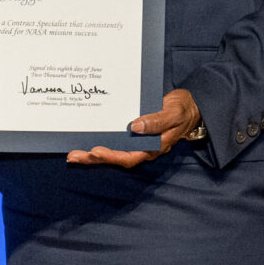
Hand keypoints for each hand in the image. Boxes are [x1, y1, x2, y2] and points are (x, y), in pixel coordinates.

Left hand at [68, 88, 202, 169]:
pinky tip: (85, 138)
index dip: (112, 156)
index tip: (96, 151)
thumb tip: (135, 126)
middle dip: (94, 158)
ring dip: (92, 153)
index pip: (129, 156)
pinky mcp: (132, 131)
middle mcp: (142, 147)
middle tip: (73, 156)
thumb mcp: (173, 113)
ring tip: (73, 153)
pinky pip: (114, 138)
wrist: (190, 106)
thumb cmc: (183, 110)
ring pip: (112, 149)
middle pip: (115, 156)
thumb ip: (157, 121)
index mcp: (153, 147)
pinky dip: (100, 139)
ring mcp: (136, 140)